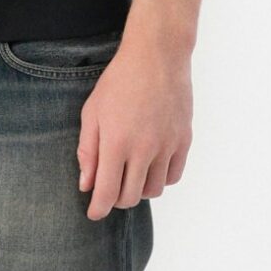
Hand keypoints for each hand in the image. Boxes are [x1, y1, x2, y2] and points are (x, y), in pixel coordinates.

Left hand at [77, 24, 192, 218]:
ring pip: (154, 190)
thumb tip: (87, 185)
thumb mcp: (92, 113)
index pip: (107, 193)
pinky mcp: (183, 141)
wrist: (157, 57)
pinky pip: (173, 176)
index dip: (98, 209)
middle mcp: (144, 149)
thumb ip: (88, 151)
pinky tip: (150, 167)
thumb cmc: (119, 82)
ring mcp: (167, 146)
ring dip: (138, 190)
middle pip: (130, 197)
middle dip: (115, 200)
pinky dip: (160, 179)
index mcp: (116, 143)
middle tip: (109, 189)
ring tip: (129, 175)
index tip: (93, 214)